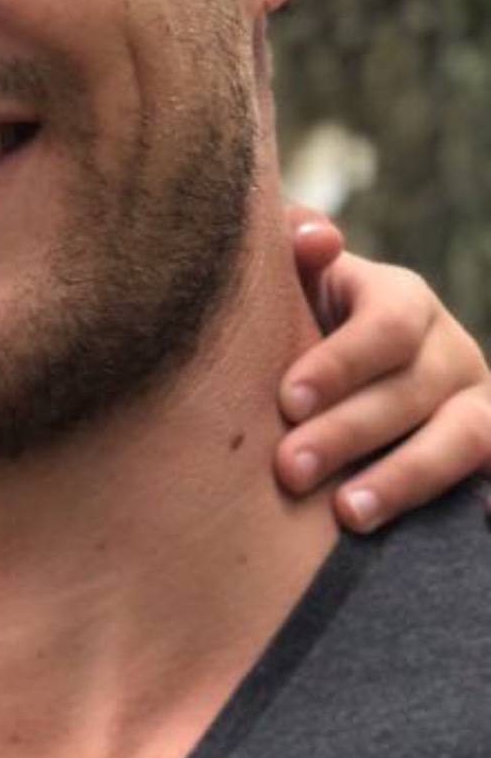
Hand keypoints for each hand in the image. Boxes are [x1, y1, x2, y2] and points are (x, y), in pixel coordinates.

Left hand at [278, 210, 490, 531]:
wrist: (349, 375)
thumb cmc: (307, 327)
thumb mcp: (299, 287)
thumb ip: (297, 254)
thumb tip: (316, 237)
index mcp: (402, 298)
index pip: (389, 325)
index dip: (341, 364)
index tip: (287, 401)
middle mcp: (449, 348)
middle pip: (413, 390)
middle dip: (347, 432)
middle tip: (289, 470)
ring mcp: (476, 401)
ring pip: (463, 438)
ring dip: (405, 479)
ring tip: (346, 514)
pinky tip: (475, 520)